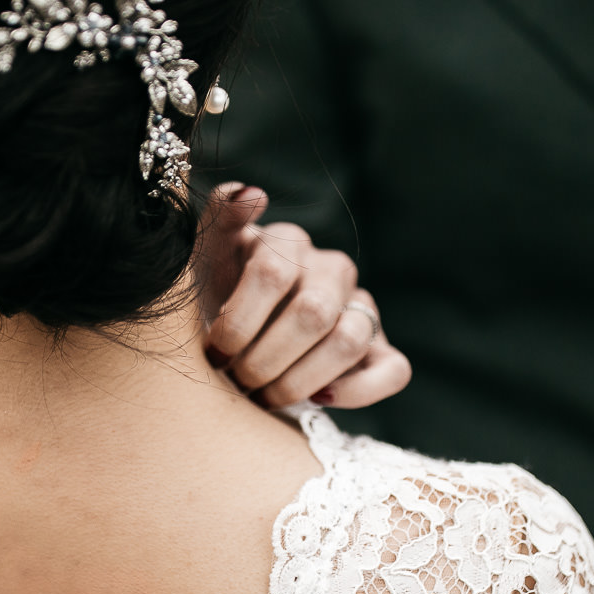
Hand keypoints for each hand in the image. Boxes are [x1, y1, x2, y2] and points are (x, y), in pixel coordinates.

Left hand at [198, 183, 410, 409]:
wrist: (228, 347)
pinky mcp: (380, 350)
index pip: (273, 273)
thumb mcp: (200, 262)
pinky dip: (357, 391)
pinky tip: (318, 399)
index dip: (239, 321)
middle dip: (265, 358)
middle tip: (237, 380)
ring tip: (264, 396)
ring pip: (350, 340)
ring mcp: (360, 308)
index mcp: (287, 242)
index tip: (214, 351)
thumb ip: (218, 221)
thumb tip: (252, 193)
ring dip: (300, 380)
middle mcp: (330, 269)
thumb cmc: (212, 302)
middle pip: (312, 313)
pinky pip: (393, 371)